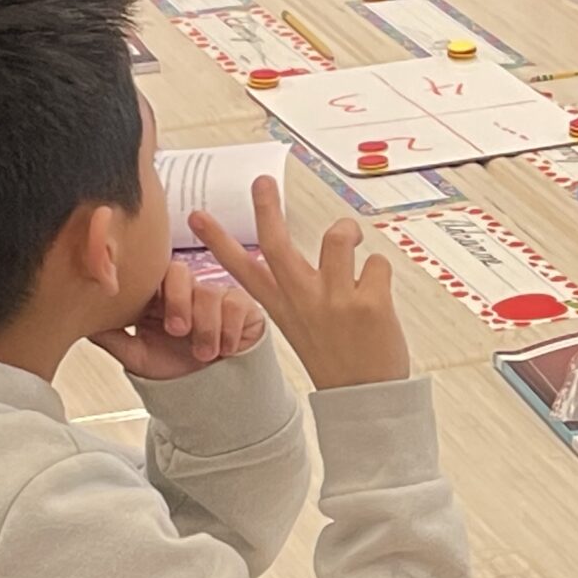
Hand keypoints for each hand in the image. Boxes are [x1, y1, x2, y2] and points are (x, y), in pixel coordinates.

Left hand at [89, 261, 267, 380]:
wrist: (209, 395)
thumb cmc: (174, 371)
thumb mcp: (136, 355)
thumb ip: (109, 336)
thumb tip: (79, 318)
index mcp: (157, 296)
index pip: (152, 274)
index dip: (152, 290)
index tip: (149, 317)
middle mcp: (187, 290)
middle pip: (180, 273)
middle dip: (178, 302)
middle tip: (177, 332)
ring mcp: (217, 296)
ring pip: (210, 293)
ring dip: (205, 327)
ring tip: (203, 354)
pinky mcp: (244, 307)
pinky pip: (237, 305)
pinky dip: (229, 330)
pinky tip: (225, 349)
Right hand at [189, 174, 410, 390]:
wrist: (367, 398)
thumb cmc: (341, 358)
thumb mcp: (305, 326)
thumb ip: (302, 291)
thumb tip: (324, 250)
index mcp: (283, 307)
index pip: (242, 269)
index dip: (219, 241)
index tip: (196, 215)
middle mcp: (303, 299)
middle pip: (277, 242)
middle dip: (266, 207)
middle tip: (263, 180)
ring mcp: (334, 300)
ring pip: (338, 237)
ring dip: (349, 232)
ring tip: (355, 242)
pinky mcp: (368, 303)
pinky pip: (377, 262)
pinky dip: (381, 273)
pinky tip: (377, 297)